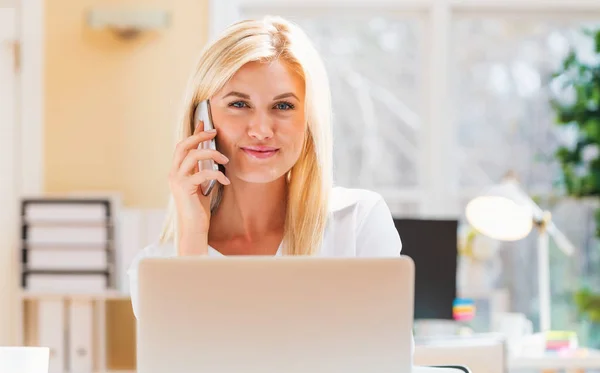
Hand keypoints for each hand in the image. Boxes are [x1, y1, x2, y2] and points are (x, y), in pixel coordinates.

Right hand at [168, 121, 229, 253]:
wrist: (194, 228)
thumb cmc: (199, 209)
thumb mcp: (202, 186)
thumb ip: (204, 172)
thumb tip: (215, 159)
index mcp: (177, 171)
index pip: (183, 146)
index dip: (194, 133)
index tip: (204, 122)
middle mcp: (174, 173)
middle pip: (183, 145)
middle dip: (199, 136)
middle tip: (214, 132)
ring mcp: (177, 180)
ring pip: (192, 155)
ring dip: (211, 154)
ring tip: (225, 160)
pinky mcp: (184, 188)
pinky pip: (202, 173)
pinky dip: (217, 174)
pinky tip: (225, 181)